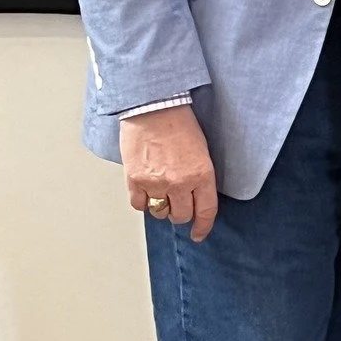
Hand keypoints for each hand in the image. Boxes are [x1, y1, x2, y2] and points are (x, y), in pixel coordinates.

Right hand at [121, 106, 217, 241]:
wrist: (152, 106)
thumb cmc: (178, 122)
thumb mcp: (201, 150)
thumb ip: (199, 176)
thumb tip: (194, 197)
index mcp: (202, 174)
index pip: (205, 211)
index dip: (203, 226)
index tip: (198, 234)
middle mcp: (180, 183)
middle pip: (181, 215)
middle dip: (180, 213)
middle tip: (177, 203)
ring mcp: (156, 183)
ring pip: (159, 212)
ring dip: (160, 206)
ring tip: (160, 191)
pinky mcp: (135, 180)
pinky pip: (138, 204)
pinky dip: (141, 201)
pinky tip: (144, 190)